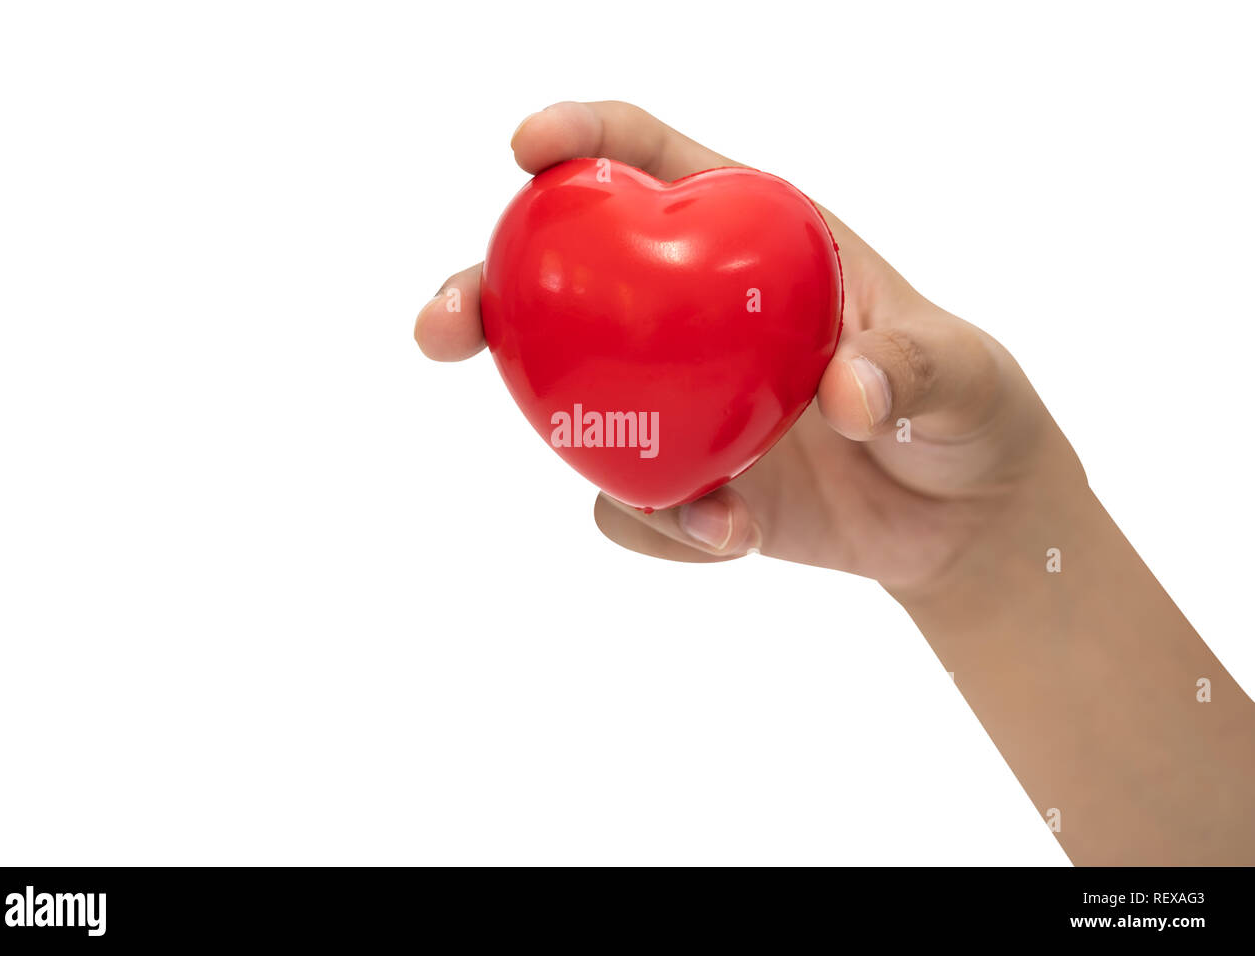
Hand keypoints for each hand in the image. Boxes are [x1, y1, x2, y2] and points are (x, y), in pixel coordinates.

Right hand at [414, 100, 1082, 600]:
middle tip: (447, 325)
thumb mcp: (966, 379)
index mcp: (748, 240)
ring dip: (590, 454)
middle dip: (483, 291)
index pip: (646, 161)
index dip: (579, 138)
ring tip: (708, 517)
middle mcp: (688, 312)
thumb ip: (917, 370)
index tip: (527, 147)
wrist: (957, 519)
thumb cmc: (968, 411)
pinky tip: (732, 539)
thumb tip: (848, 393)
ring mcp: (673, 397)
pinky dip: (662, 530)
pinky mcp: (676, 476)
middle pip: (558, 281)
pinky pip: (626, 504)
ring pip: (570, 402)